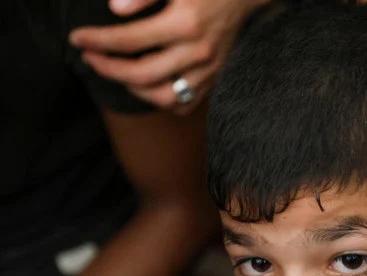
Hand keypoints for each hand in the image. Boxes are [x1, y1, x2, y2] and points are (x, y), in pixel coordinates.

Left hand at [69, 0, 268, 113]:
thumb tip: (115, 9)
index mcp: (185, 23)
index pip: (129, 40)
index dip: (98, 41)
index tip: (78, 39)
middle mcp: (198, 52)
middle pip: (142, 75)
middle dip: (108, 69)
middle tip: (90, 58)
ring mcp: (209, 69)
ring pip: (164, 97)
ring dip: (134, 90)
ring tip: (118, 74)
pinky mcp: (215, 78)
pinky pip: (186, 103)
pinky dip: (163, 101)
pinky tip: (148, 87)